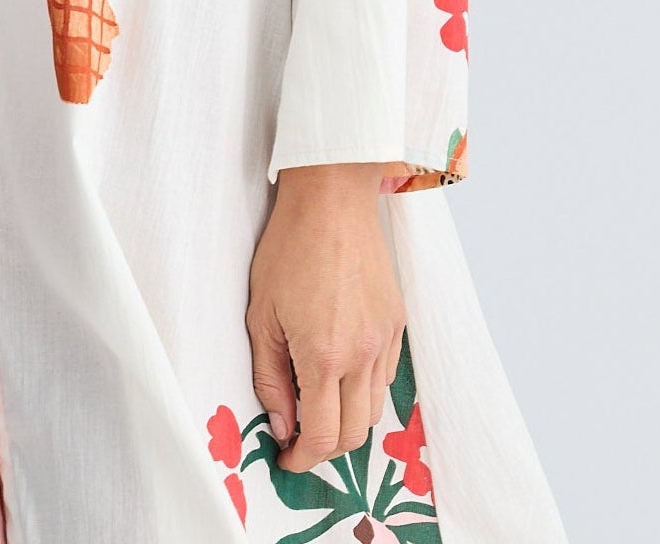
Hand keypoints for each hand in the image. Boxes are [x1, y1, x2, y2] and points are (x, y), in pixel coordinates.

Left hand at [246, 162, 405, 473]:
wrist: (332, 199)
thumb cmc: (289, 249)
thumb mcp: (261, 314)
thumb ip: (270, 377)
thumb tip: (282, 424)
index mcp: (324, 356)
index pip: (322, 437)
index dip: (302, 460)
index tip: (286, 460)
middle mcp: (362, 355)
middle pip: (354, 434)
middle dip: (325, 448)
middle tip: (298, 438)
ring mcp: (385, 339)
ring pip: (373, 409)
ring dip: (347, 419)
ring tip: (318, 403)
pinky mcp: (397, 323)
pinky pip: (386, 376)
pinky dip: (364, 388)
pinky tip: (340, 370)